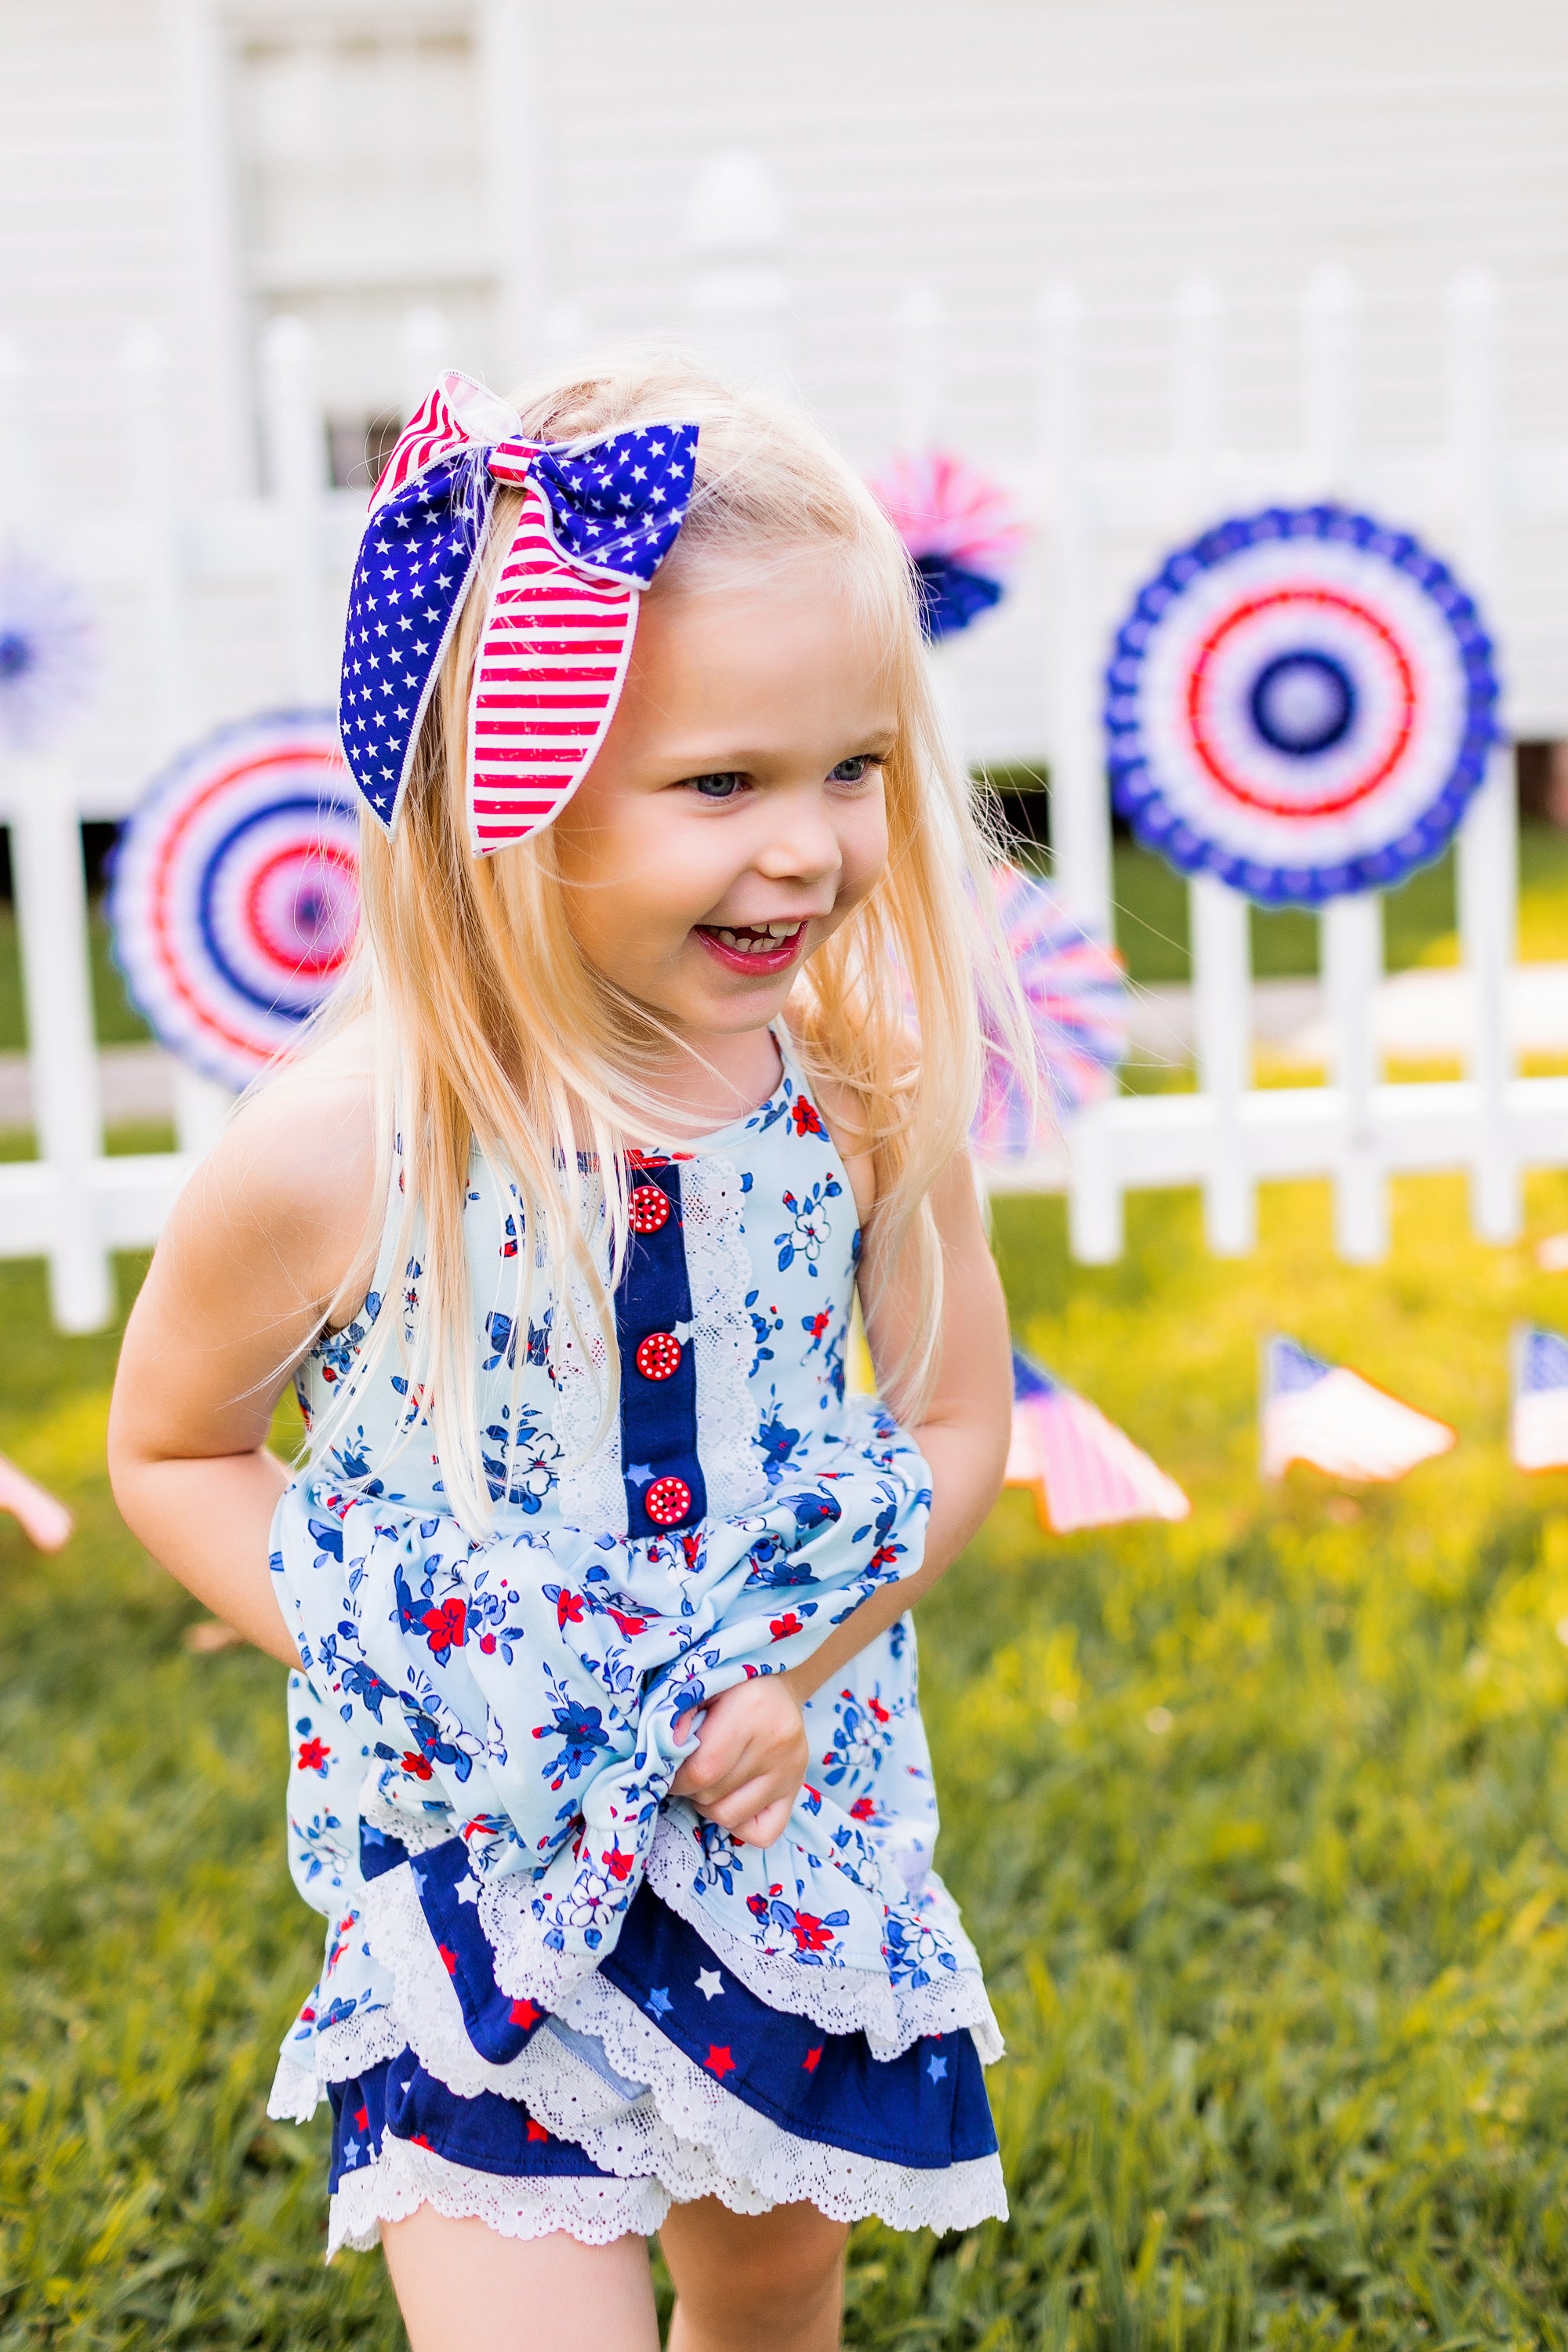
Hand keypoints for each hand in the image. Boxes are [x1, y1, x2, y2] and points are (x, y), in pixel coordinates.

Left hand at [669, 1677, 808, 1847]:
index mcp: (752, 1710)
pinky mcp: (798, 1788)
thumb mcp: (700, 1685)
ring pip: (732, 1817)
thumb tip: (663, 1752)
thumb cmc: (730, 1684)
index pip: (702, 1771)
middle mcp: (777, 1743)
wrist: (775, 1681)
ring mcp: (792, 1770)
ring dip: (710, 1806)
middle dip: (689, 1791)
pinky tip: (731, 1797)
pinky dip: (741, 1824)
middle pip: (714, 1797)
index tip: (667, 1770)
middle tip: (687, 1771)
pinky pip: (764, 1833)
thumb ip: (677, 1715)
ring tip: (708, 1781)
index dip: (675, 1779)